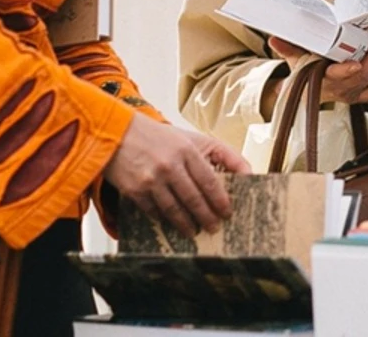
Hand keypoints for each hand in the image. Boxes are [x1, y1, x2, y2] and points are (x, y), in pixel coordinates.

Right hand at [102, 117, 249, 236]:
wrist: (118, 134)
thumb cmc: (161, 138)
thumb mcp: (194, 139)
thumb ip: (223, 154)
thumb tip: (249, 173)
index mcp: (187, 151)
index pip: (210, 182)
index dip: (220, 201)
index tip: (228, 213)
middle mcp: (170, 166)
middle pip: (194, 199)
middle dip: (207, 217)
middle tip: (214, 228)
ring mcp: (151, 179)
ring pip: (174, 210)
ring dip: (186, 224)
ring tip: (194, 232)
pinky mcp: (134, 190)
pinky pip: (154, 211)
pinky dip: (164, 219)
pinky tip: (172, 223)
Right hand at [268, 35, 367, 104]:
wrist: (307, 93)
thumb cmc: (304, 73)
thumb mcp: (295, 60)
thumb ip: (288, 49)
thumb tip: (274, 39)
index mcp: (321, 78)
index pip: (335, 75)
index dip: (346, 71)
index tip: (355, 64)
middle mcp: (337, 89)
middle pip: (360, 77)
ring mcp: (349, 94)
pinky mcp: (358, 97)